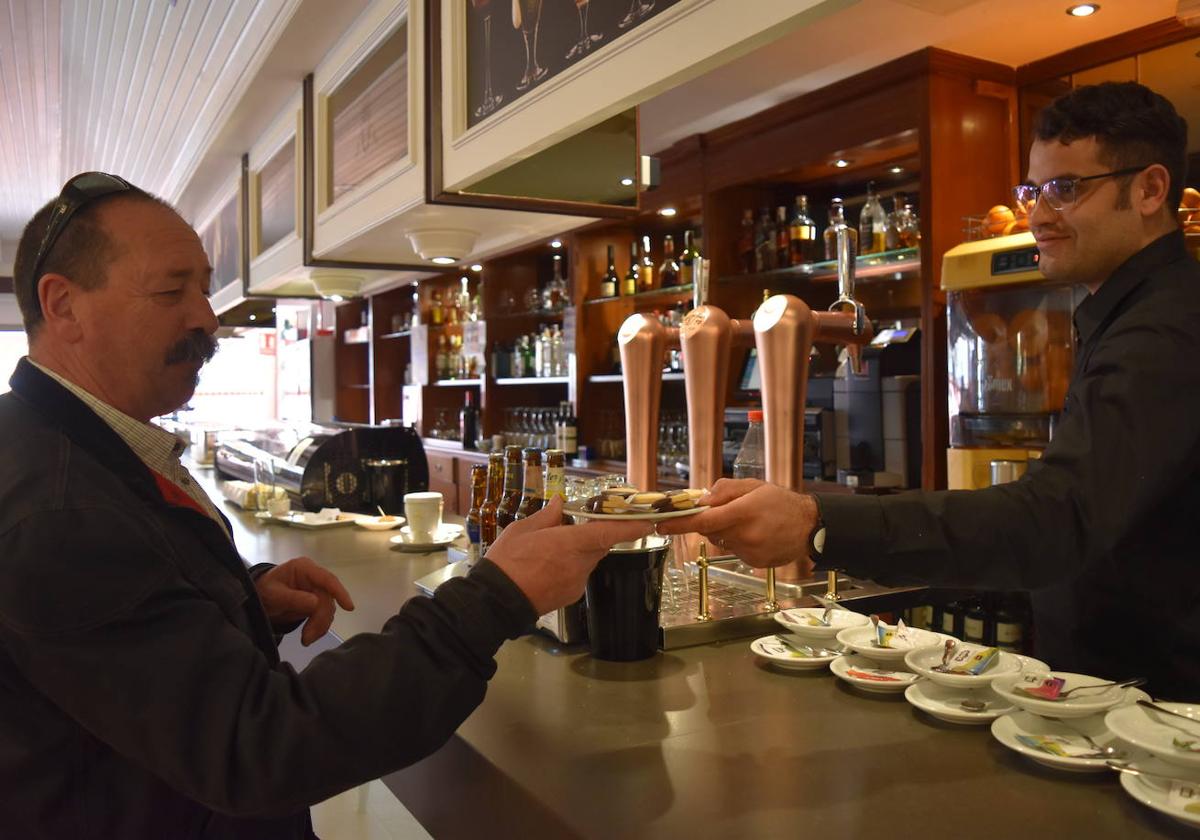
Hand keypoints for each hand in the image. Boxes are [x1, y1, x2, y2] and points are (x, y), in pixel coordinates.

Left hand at [254, 556, 354, 645]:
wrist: (259, 598)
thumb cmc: (264, 591)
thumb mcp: (273, 594)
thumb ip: (293, 598)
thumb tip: (315, 603)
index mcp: (304, 568)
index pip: (327, 579)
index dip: (339, 592)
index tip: (349, 607)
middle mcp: (314, 577)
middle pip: (327, 598)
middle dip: (320, 619)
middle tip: (307, 638)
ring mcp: (316, 589)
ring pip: (328, 609)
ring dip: (320, 626)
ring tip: (305, 640)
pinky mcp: (317, 601)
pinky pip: (324, 615)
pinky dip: (319, 627)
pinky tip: (309, 636)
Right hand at [485, 496, 653, 614]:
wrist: (497, 601)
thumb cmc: (507, 561)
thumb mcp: (522, 530)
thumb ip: (546, 516)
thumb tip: (560, 503)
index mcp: (568, 543)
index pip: (608, 533)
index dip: (630, 527)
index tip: (647, 522)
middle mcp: (579, 563)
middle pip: (600, 544)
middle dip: (594, 533)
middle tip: (577, 525)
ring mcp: (577, 581)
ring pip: (589, 560)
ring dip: (580, 551)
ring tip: (552, 550)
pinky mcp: (572, 594)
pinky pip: (579, 574)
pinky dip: (571, 566)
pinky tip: (549, 567)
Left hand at [655, 478, 816, 567]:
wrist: (810, 527)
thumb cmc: (782, 503)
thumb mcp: (753, 485)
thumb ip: (724, 490)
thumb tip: (701, 499)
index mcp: (743, 512)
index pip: (702, 520)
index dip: (679, 523)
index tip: (662, 524)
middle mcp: (745, 534)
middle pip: (709, 531)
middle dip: (709, 521)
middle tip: (726, 512)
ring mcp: (750, 552)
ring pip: (721, 542)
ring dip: (725, 532)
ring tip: (748, 522)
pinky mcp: (754, 563)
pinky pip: (734, 552)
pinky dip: (738, 543)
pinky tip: (756, 535)